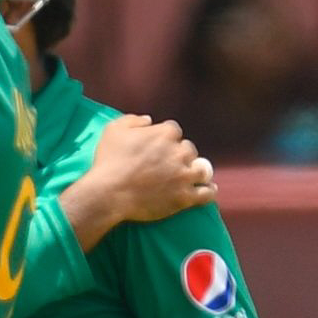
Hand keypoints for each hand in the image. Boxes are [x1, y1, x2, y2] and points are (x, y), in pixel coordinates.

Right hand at [62, 114, 213, 250]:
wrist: (109, 193)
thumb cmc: (109, 161)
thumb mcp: (113, 130)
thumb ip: (133, 120)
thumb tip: (149, 120)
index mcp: (165, 133)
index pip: (173, 131)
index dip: (165, 139)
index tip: (157, 147)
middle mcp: (180, 152)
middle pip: (189, 150)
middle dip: (180, 155)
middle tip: (168, 164)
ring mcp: (184, 175)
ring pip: (202, 170)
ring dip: (196, 171)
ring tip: (190, 177)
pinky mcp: (185, 197)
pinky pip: (206, 193)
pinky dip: (208, 191)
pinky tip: (207, 190)